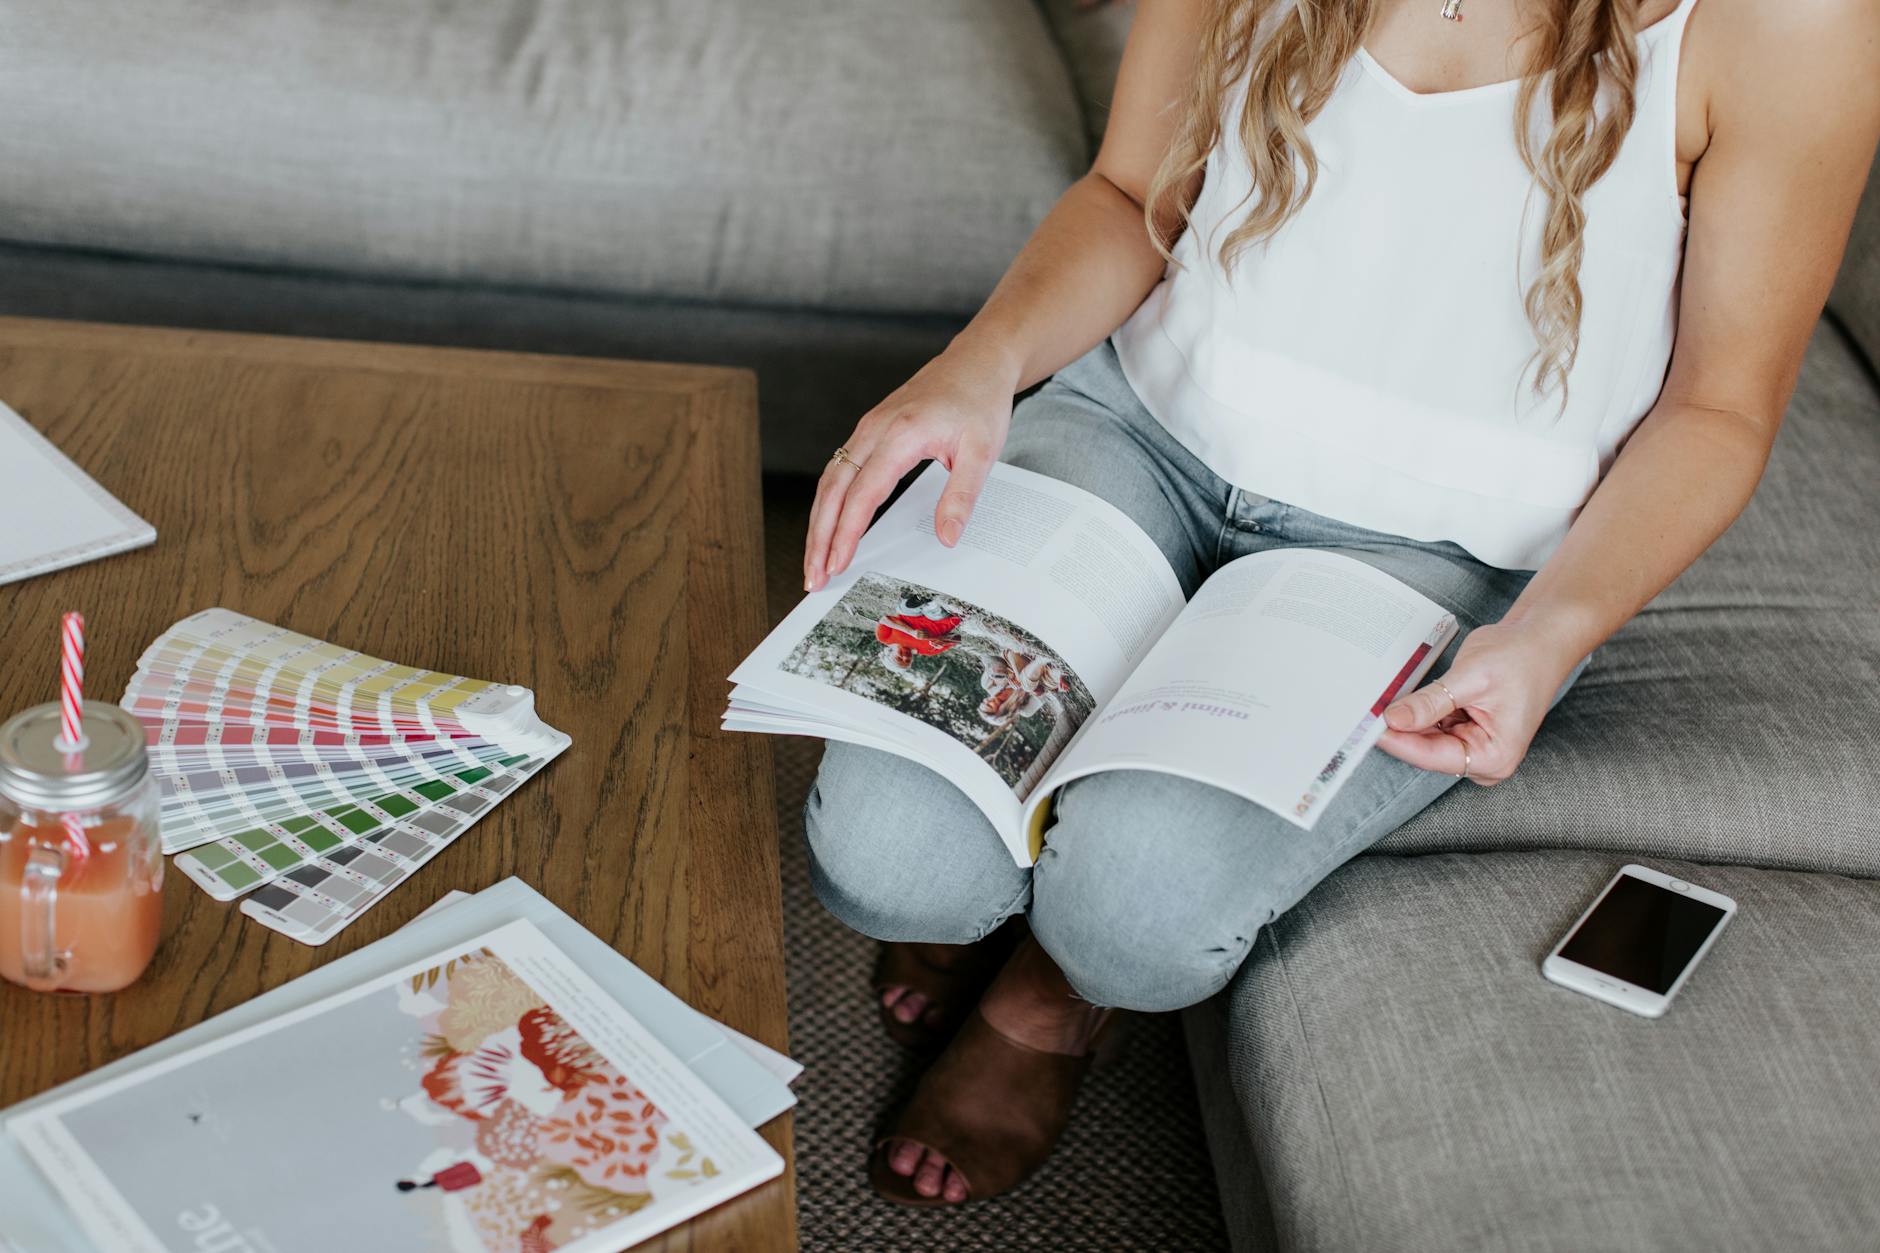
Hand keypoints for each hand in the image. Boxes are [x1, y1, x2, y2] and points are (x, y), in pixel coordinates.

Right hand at [803, 341, 1017, 591]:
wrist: (976, 361)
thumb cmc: (979, 400)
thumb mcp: (982, 452)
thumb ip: (961, 496)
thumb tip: (947, 538)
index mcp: (901, 435)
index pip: (863, 494)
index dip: (846, 533)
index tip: (837, 563)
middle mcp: (875, 430)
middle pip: (834, 491)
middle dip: (819, 537)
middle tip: (814, 576)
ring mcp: (868, 428)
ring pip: (830, 481)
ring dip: (818, 523)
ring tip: (816, 560)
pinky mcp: (869, 430)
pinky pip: (839, 470)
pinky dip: (828, 503)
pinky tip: (828, 525)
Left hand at [1376, 621, 1573, 785]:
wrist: (1541, 639)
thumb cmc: (1520, 657)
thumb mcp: (1471, 678)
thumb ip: (1431, 703)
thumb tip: (1393, 720)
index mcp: (1494, 756)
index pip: (1433, 755)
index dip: (1397, 741)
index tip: (1367, 728)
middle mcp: (1485, 759)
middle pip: (1427, 750)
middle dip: (1398, 730)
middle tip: (1363, 713)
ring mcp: (1475, 746)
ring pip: (1425, 738)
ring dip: (1405, 720)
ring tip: (1377, 702)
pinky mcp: (1466, 732)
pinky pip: (1432, 727)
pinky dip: (1417, 713)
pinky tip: (1399, 699)